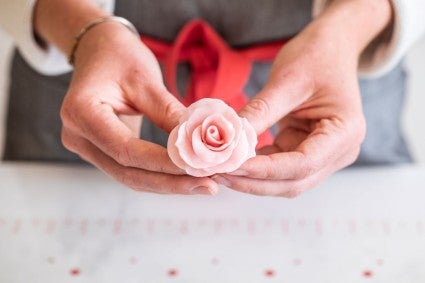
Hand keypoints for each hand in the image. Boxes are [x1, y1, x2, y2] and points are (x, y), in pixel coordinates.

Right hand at [60, 23, 217, 193]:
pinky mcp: (100, 151)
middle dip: (169, 182)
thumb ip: (167, 111)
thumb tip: (197, 141)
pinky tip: (185, 176)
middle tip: (208, 186)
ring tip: (203, 184)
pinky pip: (130, 169)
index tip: (197, 167)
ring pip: (129, 176)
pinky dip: (159, 174)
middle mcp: (77, 136)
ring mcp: (86, 147)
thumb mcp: (145, 78)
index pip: (125, 150)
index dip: (162, 163)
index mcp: (81, 113)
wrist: (99, 51)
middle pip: (126, 172)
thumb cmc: (119, 57)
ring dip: (167, 183)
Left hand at [213, 0, 391, 196]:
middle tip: (217, 172)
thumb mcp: (287, 80)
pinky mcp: (306, 150)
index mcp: (345, 133)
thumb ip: (260, 112)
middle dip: (254, 181)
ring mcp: (324, 155)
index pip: (302, 164)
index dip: (264, 170)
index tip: (230, 166)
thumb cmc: (316, 56)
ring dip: (252, 178)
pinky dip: (256, 167)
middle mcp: (339, 151)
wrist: (330, 47)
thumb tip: (228, 139)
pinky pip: (279, 167)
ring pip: (285, 181)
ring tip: (220, 169)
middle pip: (293, 182)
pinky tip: (232, 160)